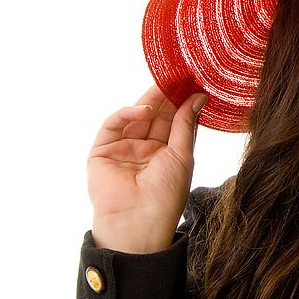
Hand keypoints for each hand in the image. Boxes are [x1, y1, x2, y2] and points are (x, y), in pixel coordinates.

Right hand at [87, 85, 206, 253]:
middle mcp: (144, 150)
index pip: (173, 121)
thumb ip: (185, 125)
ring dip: (149, 100)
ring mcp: (122, 150)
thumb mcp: (182, 155)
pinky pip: (112, 126)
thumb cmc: (166, 195)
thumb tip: (198, 97)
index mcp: (165, 153)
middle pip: (155, 116)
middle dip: (166, 96)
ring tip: (165, 84)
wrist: (139, 222)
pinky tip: (144, 109)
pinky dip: (126, 114)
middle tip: (178, 75)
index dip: (181, 102)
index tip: (193, 82)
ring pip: (135, 117)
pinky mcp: (101, 153)